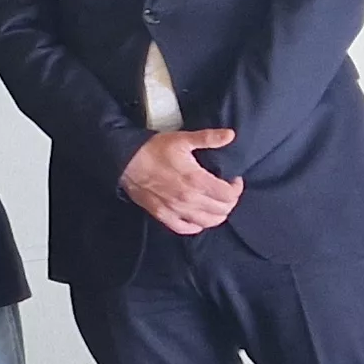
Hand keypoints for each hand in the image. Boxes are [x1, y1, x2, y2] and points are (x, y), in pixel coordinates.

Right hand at [121, 129, 244, 233]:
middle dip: (230, 201)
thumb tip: (230, 135)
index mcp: (196, 180)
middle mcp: (188, 199)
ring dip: (218, 214)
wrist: (126, 161)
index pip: (229, 195)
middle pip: (222, 210)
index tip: (233, 179)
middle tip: (226, 190)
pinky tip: (198, 216)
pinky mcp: (163, 215)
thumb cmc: (154, 149)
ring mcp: (176, 210)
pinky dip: (197, 225)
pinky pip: (186, 228)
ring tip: (216, 203)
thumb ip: (208, 138)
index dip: (236, 188)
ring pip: (208, 222)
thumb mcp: (183, 139)